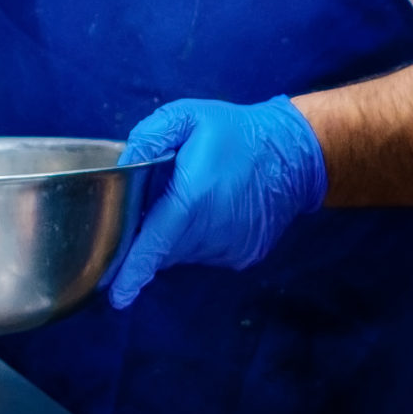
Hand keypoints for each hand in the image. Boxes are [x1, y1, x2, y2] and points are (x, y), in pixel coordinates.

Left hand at [106, 97, 326, 308]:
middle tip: (161, 200)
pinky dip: (201, 238)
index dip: (135, 269)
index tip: (118, 297)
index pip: (157, 241)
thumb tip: (124, 166)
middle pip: (164, 249)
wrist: (294, 154)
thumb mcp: (187, 117)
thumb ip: (150, 136)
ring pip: (184, 253)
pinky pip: (207, 254)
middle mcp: (213, 230)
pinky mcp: (244, 256)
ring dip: (178, 234)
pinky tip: (215, 210)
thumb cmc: (235, 132)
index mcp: (194, 196)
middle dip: (151, 234)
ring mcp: (231, 248)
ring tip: (195, 200)